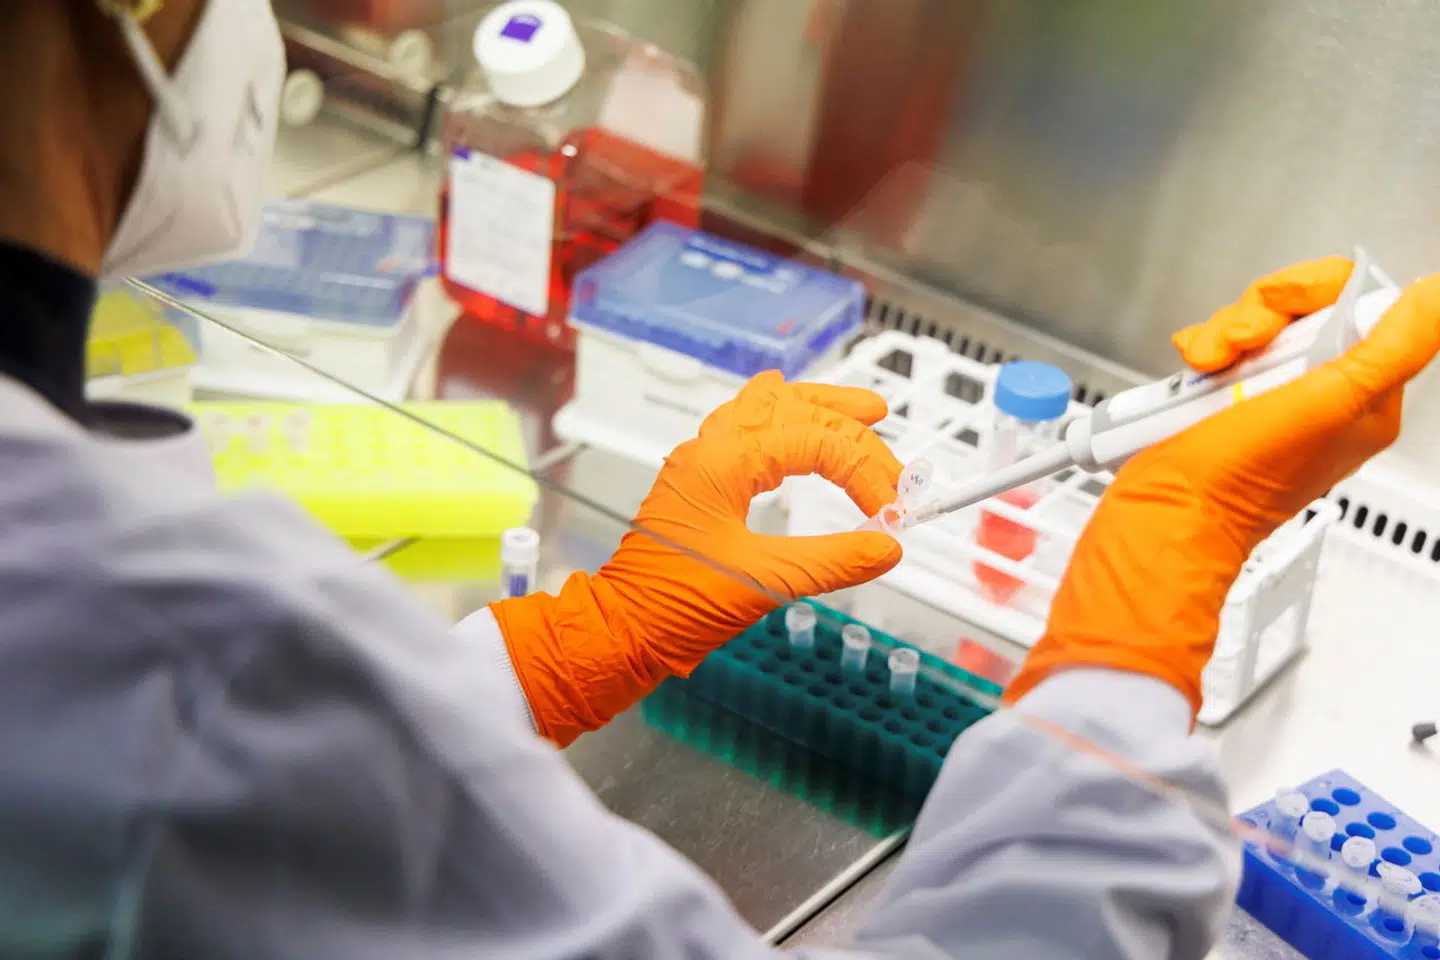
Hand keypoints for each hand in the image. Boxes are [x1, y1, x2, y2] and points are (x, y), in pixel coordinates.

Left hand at [492, 372, 904, 744]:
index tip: (891, 511)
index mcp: (722, 460)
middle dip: (850, 428)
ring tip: (862, 413)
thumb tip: (888, 548)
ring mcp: (702, 463)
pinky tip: (798, 424)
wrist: (619, 631)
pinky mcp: (702, 485)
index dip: (863, 471)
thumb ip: (832, 561)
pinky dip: (785, 424)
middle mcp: (710, 449)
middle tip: (893, 453)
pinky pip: (747, 430)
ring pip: (767, 408)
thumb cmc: (673, 605)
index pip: (815, 442)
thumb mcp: (764, 583)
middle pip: (793, 407)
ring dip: (818, 410)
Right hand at [1005, 257, 1439, 717]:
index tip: (1286, 317)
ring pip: (1257, 323)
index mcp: (1362, 397)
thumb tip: (1434, 299)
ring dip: (1224, 334)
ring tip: (1211, 366)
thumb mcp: (1327, 403)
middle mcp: (1320, 394)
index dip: (1316, 296)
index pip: (1360, 307)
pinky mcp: (1227, 395)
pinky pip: (1223, 345)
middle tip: (1243, 345)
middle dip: (1260, 316)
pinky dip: (1204, 350)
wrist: (1167, 512)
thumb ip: (1394, 347)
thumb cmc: (1237, 480)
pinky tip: (1197, 371)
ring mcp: (1270, 393)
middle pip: (1304, 309)